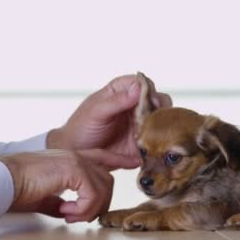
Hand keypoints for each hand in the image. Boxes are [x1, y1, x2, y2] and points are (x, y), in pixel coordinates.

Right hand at [0, 149, 136, 222]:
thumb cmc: (17, 187)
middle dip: (100, 203)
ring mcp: (76, 160)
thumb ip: (59, 200)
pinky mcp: (73, 169)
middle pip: (107, 179)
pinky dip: (83, 208)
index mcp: (70, 158)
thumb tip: (66, 209)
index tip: (131, 163)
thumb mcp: (44, 196)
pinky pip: (92, 194)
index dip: (118, 161)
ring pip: (103, 188)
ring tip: (70, 215)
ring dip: (90, 209)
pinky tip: (66, 211)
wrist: (3, 181)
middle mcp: (76, 155)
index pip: (103, 158)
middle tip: (79, 216)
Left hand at [47, 74, 171, 157]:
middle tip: (158, 117)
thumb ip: (117, 101)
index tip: (152, 100)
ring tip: (159, 132)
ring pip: (160, 120)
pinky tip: (159, 146)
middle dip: (161, 107)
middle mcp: (133, 106)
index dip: (149, 89)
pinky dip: (161, 142)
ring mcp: (138, 125)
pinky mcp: (141, 143)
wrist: (75, 155)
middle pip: (156, 100)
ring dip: (163, 125)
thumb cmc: (80, 129)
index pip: (142, 83)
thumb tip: (138, 88)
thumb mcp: (96, 112)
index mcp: (120, 92)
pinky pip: (157, 141)